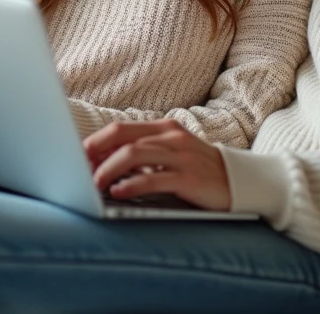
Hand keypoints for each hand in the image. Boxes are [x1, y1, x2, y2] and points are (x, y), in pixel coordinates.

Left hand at [83, 120, 230, 211]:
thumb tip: (104, 165)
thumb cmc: (200, 172)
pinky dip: (131, 185)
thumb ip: (143, 157)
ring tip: (94, 183)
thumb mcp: (171, 157)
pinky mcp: (189, 177)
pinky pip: (154, 178)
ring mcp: (181, 156)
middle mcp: (171, 137)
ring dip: (108, 169)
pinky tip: (118, 192)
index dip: (95, 141)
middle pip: (122, 136)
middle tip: (77, 167)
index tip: (76, 156)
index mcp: (164, 128)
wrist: (242, 182)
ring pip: (134, 154)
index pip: (120, 128)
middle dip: (95, 151)